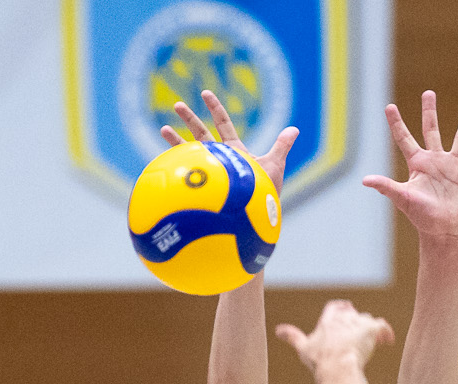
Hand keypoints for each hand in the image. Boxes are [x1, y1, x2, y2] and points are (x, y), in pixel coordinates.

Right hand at [160, 89, 300, 193]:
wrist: (256, 217)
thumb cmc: (266, 193)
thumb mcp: (274, 165)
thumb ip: (282, 146)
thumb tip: (295, 128)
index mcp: (234, 151)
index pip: (223, 124)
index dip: (215, 108)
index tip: (205, 93)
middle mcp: (219, 159)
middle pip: (202, 134)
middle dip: (189, 119)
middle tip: (177, 105)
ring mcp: (210, 172)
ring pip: (190, 153)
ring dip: (176, 141)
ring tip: (162, 128)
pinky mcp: (203, 186)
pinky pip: (186, 175)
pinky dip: (175, 168)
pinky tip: (164, 162)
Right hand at [276, 301, 394, 375]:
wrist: (337, 368)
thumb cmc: (319, 361)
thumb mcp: (303, 348)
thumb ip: (292, 336)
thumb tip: (277, 330)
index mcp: (327, 321)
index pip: (335, 307)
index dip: (341, 309)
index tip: (346, 309)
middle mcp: (343, 319)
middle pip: (353, 314)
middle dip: (357, 321)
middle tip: (361, 331)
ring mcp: (358, 323)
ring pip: (368, 320)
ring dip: (370, 329)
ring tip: (375, 341)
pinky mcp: (371, 329)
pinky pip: (382, 326)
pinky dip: (386, 333)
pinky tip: (388, 341)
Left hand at [362, 90, 457, 240]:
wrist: (444, 232)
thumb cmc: (421, 218)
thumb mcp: (404, 199)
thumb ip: (386, 187)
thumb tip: (365, 180)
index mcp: (418, 164)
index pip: (404, 138)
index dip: (396, 123)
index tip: (389, 106)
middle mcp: (436, 161)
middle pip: (432, 130)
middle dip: (429, 111)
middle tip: (428, 93)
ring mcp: (454, 167)